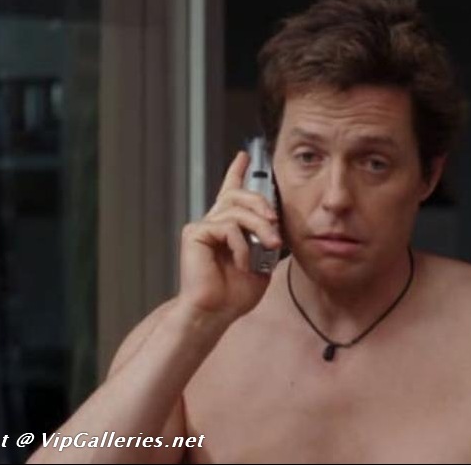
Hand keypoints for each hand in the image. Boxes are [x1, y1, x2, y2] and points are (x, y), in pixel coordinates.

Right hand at [177, 151, 282, 322]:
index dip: (236, 172)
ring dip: (260, 227)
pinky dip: (242, 245)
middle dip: (261, 203)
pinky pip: (227, 226)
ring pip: (237, 210)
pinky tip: (243, 262)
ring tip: (269, 246)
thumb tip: (274, 225)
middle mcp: (212, 223)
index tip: (243, 156)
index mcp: (227, 228)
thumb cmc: (235, 294)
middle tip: (274, 221)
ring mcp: (202, 227)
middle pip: (238, 194)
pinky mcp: (196, 234)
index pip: (230, 192)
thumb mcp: (261, 263)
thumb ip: (266, 240)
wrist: (214, 313)